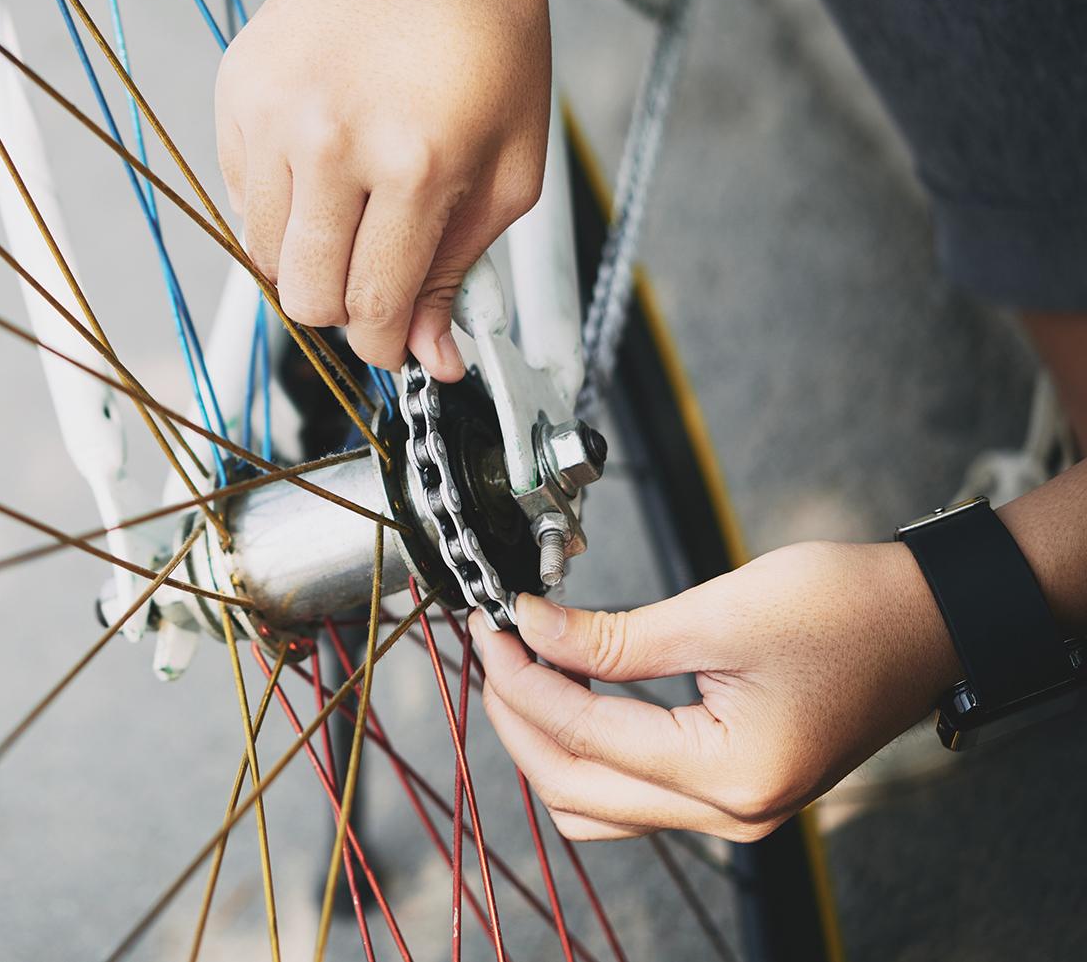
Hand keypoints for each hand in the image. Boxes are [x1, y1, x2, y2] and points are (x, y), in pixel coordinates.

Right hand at [213, 0, 556, 381]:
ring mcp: (272, 111)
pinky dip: (277, 202)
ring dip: (307, 256)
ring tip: (354, 210)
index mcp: (414, 161)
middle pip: (305, 296)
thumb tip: (430, 358)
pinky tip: (325, 158)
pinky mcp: (236, 86)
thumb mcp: (512, 163)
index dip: (387, 344)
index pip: (370, 307)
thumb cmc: (492, 32)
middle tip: (378, 276)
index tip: (399, 339)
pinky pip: (237, 194)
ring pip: (261, 254)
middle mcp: (330, 138)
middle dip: (345, 309)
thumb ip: (464, 267)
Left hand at [469, 540, 961, 840]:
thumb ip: (613, 635)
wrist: (930, 620)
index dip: (522, 680)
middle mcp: (733, 813)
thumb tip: (530, 628)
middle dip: (520, 719)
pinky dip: (592, 749)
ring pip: (600, 805)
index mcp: (731, 774)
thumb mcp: (718, 611)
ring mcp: (737, 811)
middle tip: (495, 649)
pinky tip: (575, 691)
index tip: (491, 628)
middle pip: (577, 790)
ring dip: (549, 742)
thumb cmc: (848, 609)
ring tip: (526, 669)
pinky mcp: (738, 790)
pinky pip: (637, 793)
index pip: (585, 736)